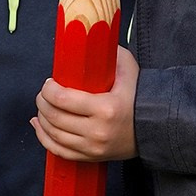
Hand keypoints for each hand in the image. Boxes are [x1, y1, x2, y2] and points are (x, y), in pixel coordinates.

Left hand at [34, 46, 138, 162]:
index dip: (48, 90)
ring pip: (54, 134)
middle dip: (42, 102)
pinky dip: (44, 138)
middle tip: (43, 93)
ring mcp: (93, 147)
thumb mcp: (128, 69)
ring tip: (42, 107)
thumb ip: (109, 53)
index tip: (49, 83)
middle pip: (54, 117)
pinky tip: (39, 125)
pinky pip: (59, 151)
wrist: (156, 126)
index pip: (62, 100)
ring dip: (41, 119)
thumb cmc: (140, 96)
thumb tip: (90, 38)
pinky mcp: (91, 157)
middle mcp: (97, 131)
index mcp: (105, 108)